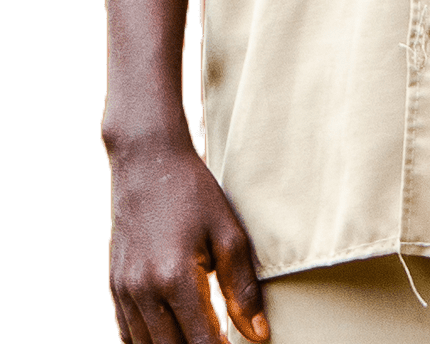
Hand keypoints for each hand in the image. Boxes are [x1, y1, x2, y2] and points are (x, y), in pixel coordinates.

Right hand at [107, 134, 267, 343]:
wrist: (147, 161)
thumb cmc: (193, 193)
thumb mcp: (228, 233)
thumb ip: (243, 288)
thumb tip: (258, 336)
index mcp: (175, 278)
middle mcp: (143, 292)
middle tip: (222, 340)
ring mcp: (124, 292)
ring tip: (202, 336)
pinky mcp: (114, 288)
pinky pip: (128, 336)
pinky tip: (173, 336)